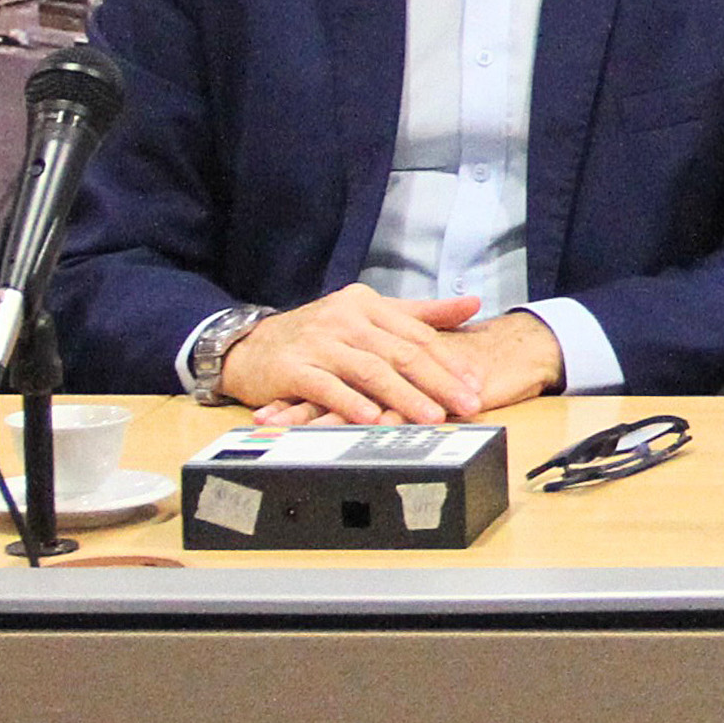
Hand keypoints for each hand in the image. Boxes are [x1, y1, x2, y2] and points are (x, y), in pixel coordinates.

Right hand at [220, 290, 567, 423]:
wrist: (248, 346)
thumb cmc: (316, 335)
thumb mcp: (367, 315)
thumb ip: (420, 313)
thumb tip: (473, 303)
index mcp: (366, 304)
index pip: (416, 333)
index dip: (448, 359)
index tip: (475, 382)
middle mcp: (344, 318)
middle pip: (399, 352)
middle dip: (438, 381)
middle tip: (467, 403)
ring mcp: (318, 342)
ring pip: (369, 370)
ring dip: (404, 396)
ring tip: (432, 415)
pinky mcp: (293, 368)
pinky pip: (326, 386)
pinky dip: (350, 402)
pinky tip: (371, 418)